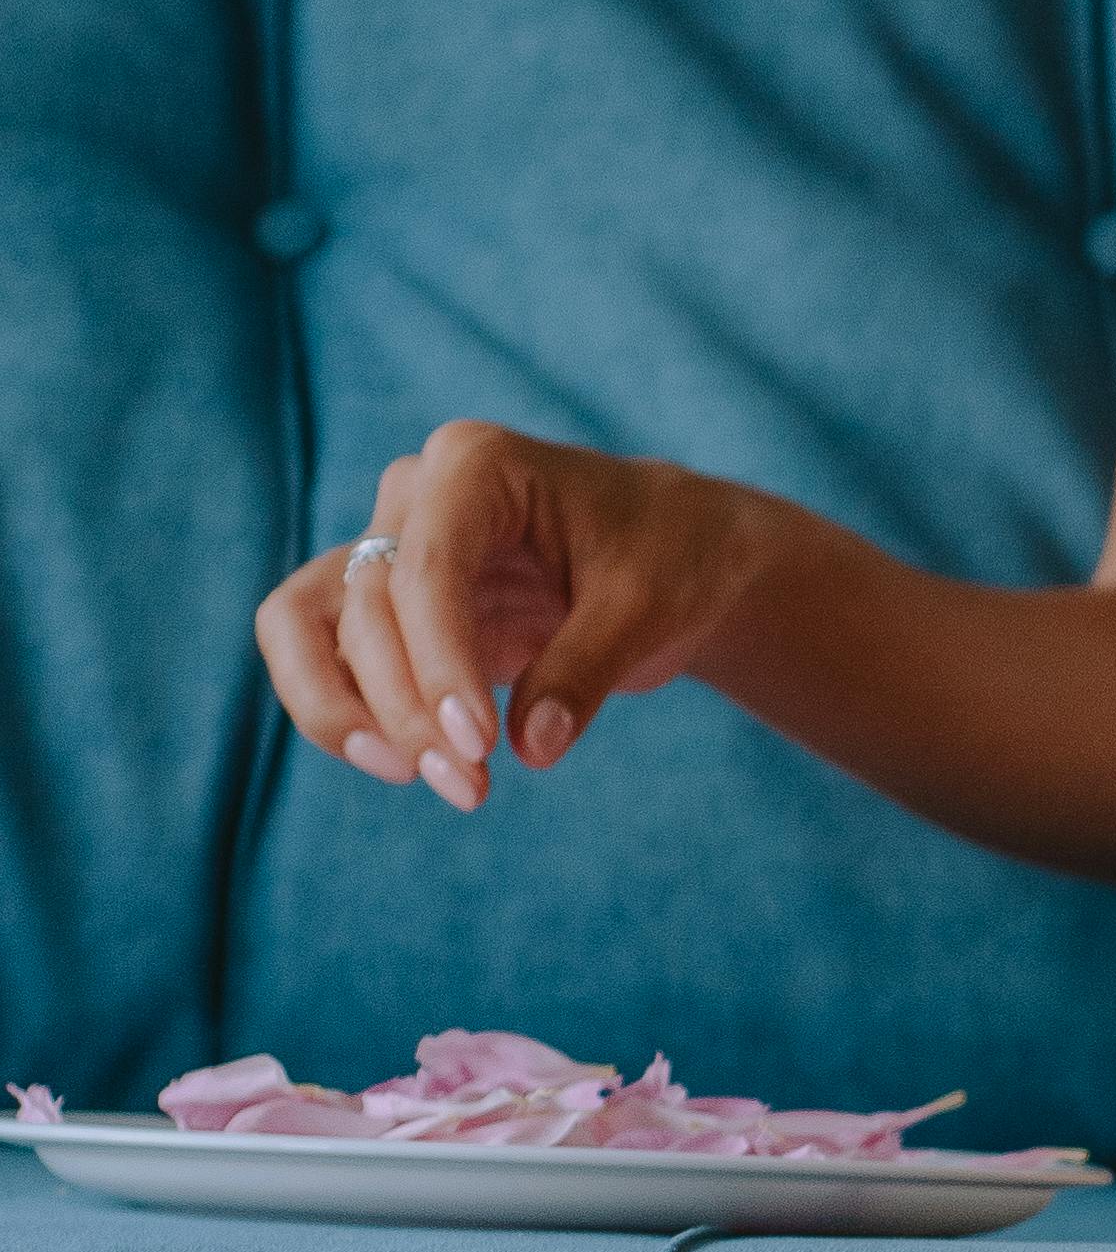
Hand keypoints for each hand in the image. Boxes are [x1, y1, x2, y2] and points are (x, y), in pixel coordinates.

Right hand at [255, 422, 763, 814]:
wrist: (674, 554)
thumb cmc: (666, 556)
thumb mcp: (648, 607)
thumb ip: (585, 671)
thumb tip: (530, 747)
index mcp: (476, 464)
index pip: (425, 567)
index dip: (439, 664)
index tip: (478, 747)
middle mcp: (414, 495)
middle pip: (365, 605)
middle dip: (406, 707)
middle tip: (470, 787)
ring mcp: (390, 547)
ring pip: (305, 626)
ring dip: (346, 713)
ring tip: (425, 779)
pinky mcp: (386, 607)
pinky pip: (322, 656)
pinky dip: (345, 714)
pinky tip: (407, 765)